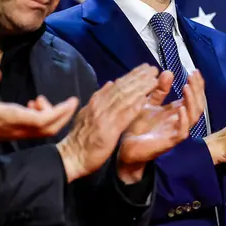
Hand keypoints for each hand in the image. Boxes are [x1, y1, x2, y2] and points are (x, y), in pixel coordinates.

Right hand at [0, 68, 77, 149]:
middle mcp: (19, 129)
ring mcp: (18, 133)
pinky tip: (32, 105)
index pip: (45, 119)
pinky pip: (37, 130)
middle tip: (71, 101)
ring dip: (52, 116)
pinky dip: (43, 119)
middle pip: (51, 128)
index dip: (60, 111)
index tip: (72, 100)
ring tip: (40, 100)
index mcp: (13, 119)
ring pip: (45, 130)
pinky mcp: (15, 134)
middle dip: (64, 115)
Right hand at [55, 65, 159, 182]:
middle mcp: (100, 106)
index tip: (144, 68)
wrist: (72, 156)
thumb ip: (99, 99)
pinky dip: (134, 106)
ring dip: (140, 87)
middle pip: (122, 88)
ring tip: (154, 79)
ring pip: (124, 98)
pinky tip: (145, 99)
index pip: (116, 85)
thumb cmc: (81, 138)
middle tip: (152, 68)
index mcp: (96, 102)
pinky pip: (123, 116)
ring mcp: (104, 117)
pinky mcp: (108, 130)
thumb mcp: (87, 114)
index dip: (131, 76)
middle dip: (138, 77)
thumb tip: (110, 83)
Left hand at [116, 70, 206, 182]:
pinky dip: (184, 120)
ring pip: (194, 117)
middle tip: (192, 75)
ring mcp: (176, 132)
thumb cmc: (138, 128)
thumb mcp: (148, 104)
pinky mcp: (170, 142)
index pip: (193, 97)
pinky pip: (183, 132)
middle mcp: (179, 121)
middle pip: (197, 105)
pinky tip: (181, 108)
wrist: (125, 148)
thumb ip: (159, 91)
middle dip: (197, 89)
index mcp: (176, 112)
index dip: (196, 85)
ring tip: (187, 87)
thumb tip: (168, 71)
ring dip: (192, 101)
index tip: (193, 71)